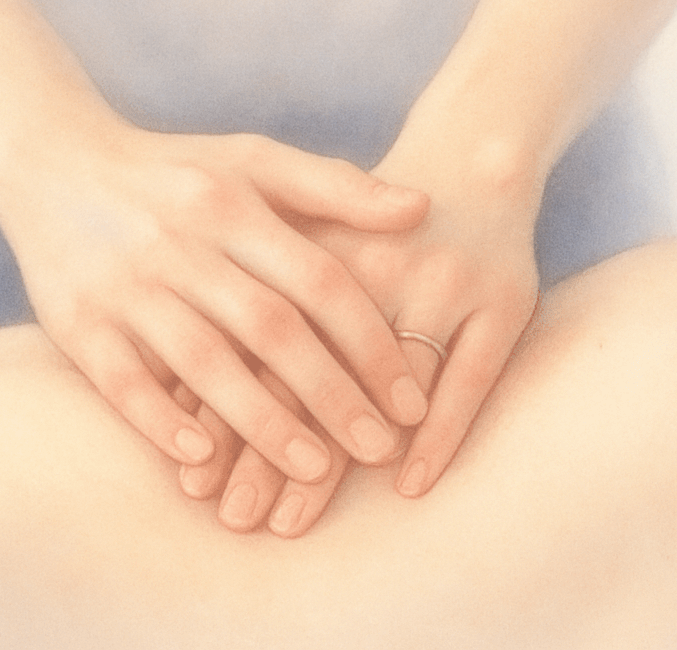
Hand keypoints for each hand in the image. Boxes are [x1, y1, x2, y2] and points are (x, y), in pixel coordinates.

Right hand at [0, 121, 432, 484]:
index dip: (370, 342)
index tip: (411, 401)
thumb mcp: (254, 160)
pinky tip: (203, 459)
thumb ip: (337, 187)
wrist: (53, 163)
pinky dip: (160, 420)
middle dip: (331, 394)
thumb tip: (422, 209)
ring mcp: (126, 285)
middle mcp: (181, 243)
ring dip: (261, 421)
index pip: (318, 280)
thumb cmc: (178, 172)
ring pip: (203, 361)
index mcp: (233, 202)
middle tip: (380, 450)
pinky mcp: (76, 323)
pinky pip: (121, 381)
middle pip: (270, 327)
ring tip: (313, 471)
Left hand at [180, 146, 540, 534]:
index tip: (194, 479)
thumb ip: (246, 292)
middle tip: (236, 517)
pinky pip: (471, 380)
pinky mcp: (501, 302)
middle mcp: (382, 266)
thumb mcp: (306, 224)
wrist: (472, 155)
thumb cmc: (368, 216)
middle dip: (268, 450)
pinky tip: (409, 486)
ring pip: (388, 385)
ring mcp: (445, 284)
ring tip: (291, 520)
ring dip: (339, 458)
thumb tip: (175, 382)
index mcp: (321, 247)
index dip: (227, 410)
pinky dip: (441, 435)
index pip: (261, 343)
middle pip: (315, 371)